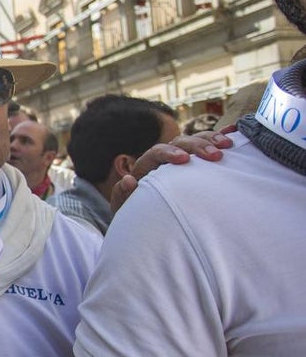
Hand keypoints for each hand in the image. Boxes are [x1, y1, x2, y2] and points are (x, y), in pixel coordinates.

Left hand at [110, 131, 233, 212]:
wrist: (152, 222)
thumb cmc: (139, 214)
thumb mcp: (127, 208)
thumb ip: (123, 195)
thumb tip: (130, 180)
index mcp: (147, 167)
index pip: (156, 152)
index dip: (169, 153)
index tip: (185, 160)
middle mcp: (165, 159)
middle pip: (180, 142)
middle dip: (198, 145)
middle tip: (216, 155)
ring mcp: (183, 159)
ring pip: (196, 140)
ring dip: (211, 140)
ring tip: (228, 145)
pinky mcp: (198, 164)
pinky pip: (209, 146)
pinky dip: (219, 138)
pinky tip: (233, 134)